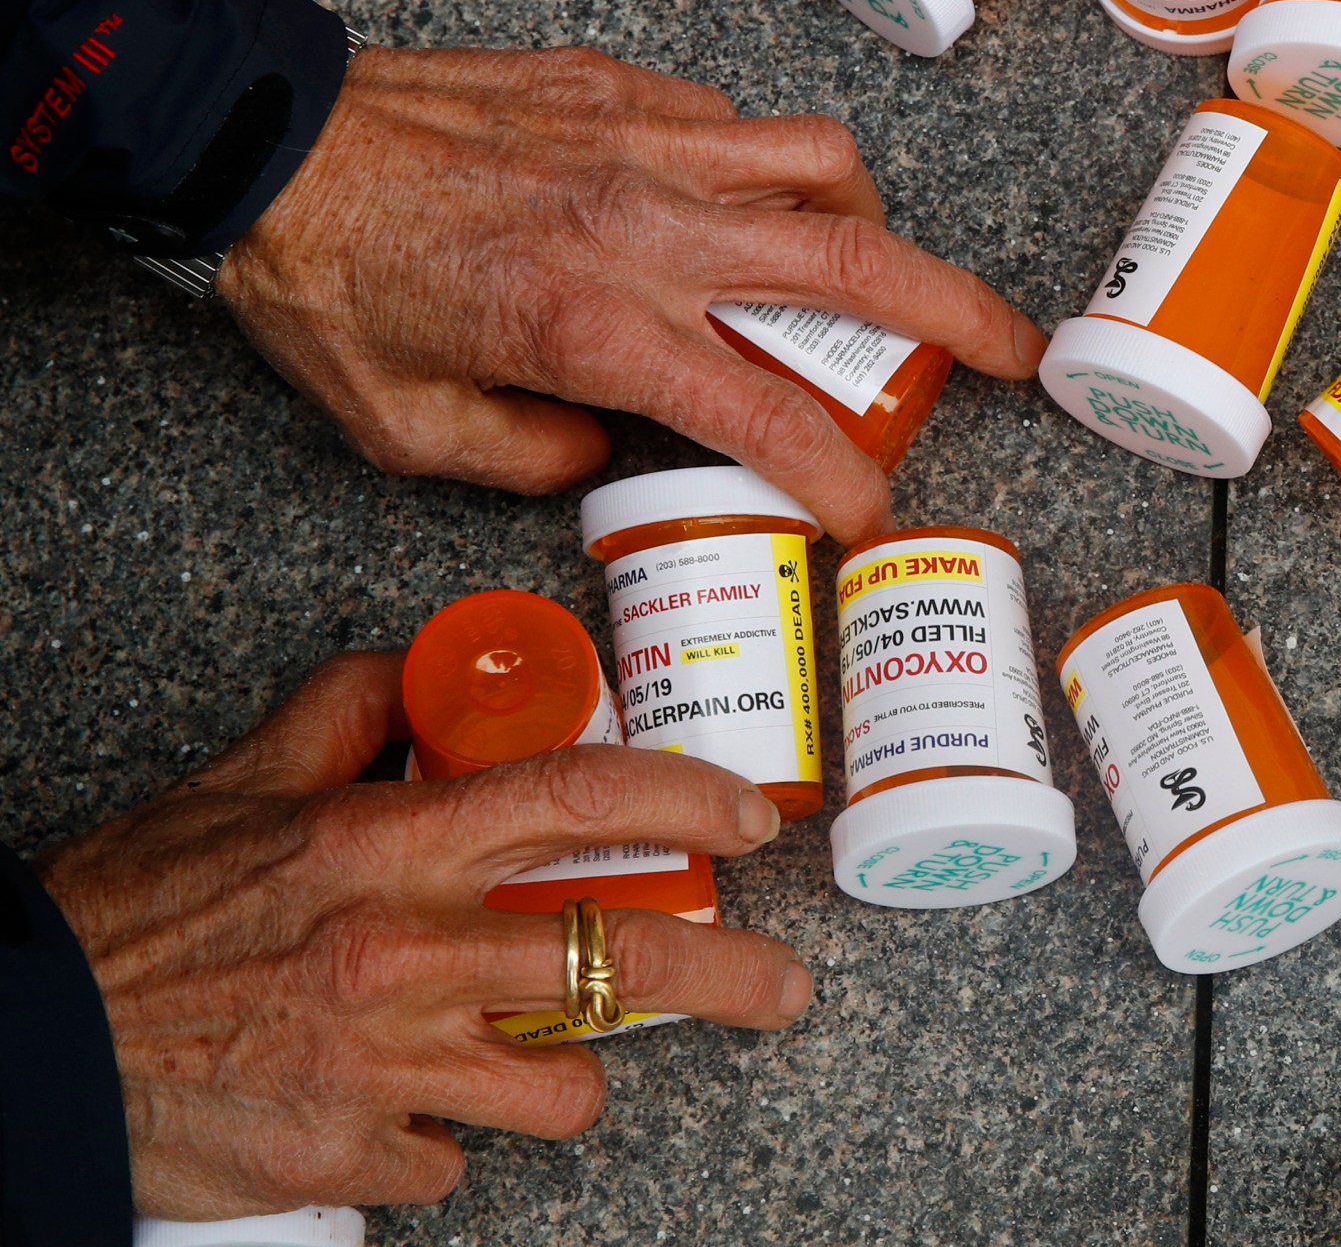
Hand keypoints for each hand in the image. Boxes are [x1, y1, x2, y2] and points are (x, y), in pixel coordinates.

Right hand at [36, 653, 811, 1218]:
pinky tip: (402, 1106)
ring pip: (566, 1080)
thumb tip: (425, 669)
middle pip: (626, 958)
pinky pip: (456, 1154)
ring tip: (539, 1050)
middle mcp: (406, 952)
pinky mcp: (355, 1153)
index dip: (688, 801)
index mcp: (387, 845)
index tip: (748, 819)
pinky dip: (444, 1134)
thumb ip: (345, 713)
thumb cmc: (133, 911)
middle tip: (783, 987)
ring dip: (569, 1065)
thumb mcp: (236, 784)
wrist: (31, 1044)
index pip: (580, 800)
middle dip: (736, 975)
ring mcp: (387, 1064)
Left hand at [217, 45, 1046, 540]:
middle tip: (1014, 351)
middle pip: (852, 267)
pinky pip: (737, 121)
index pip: (769, 413)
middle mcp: (644, 227)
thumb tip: (609, 455)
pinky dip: (768, 167)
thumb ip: (533, 461)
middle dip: (959, 317)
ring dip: (871, 225)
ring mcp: (641, 142)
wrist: (260, 145)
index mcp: (598, 327)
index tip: (871, 513)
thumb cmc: (324, 286)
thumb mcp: (409, 432)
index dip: (841, 476)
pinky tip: (739, 206)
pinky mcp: (616, 88)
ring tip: (872, 270)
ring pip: (819, 166)